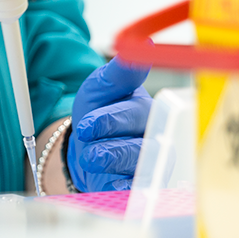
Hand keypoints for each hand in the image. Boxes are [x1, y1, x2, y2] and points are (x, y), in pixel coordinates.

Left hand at [68, 58, 152, 191]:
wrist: (84, 147)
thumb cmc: (98, 112)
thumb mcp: (102, 86)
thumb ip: (122, 70)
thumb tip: (149, 44)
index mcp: (146, 111)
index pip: (133, 116)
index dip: (108, 121)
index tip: (85, 126)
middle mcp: (154, 139)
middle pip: (137, 147)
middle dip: (107, 149)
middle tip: (88, 150)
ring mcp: (150, 166)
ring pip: (135, 171)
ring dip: (108, 166)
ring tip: (91, 160)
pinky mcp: (142, 188)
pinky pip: (136, 194)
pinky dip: (121, 190)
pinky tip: (111, 185)